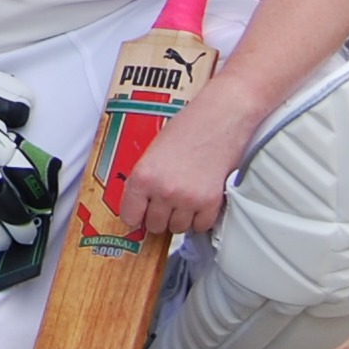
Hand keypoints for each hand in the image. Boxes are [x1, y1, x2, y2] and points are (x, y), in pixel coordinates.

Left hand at [115, 92, 255, 237]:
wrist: (219, 119)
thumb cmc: (188, 128)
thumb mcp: (152, 152)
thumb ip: (145, 179)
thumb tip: (139, 202)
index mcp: (143, 176)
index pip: (129, 216)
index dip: (135, 216)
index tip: (139, 214)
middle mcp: (164, 190)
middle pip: (155, 225)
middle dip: (158, 216)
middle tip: (164, 203)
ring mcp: (188, 199)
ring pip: (178, 228)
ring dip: (179, 218)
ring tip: (183, 197)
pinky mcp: (211, 203)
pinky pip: (200, 226)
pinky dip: (199, 218)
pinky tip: (198, 201)